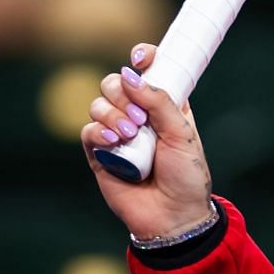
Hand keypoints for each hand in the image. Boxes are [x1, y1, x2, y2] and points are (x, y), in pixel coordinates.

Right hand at [79, 43, 215, 239]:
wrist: (173, 215)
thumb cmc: (185, 174)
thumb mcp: (182, 133)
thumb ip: (159, 101)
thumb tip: (131, 75)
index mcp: (165, 105)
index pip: (149, 71)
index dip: (143, 57)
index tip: (140, 58)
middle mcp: (139, 115)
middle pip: (115, 82)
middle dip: (121, 92)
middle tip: (138, 117)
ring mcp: (117, 133)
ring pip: (98, 104)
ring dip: (111, 114)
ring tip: (129, 134)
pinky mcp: (99, 153)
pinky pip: (88, 130)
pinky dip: (98, 131)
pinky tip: (112, 141)